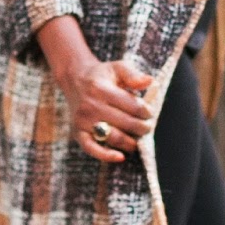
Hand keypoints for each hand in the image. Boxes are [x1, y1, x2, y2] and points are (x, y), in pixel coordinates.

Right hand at [35, 16, 155, 163]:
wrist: (75, 80)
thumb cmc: (102, 75)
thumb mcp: (117, 68)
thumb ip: (133, 75)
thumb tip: (149, 81)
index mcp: (101, 89)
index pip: (133, 106)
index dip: (146, 112)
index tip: (148, 113)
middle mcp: (91, 106)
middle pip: (126, 123)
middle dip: (142, 128)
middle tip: (146, 128)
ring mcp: (83, 121)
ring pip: (114, 137)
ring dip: (131, 142)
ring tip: (137, 140)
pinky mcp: (78, 133)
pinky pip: (92, 149)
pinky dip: (106, 155)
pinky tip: (120, 157)